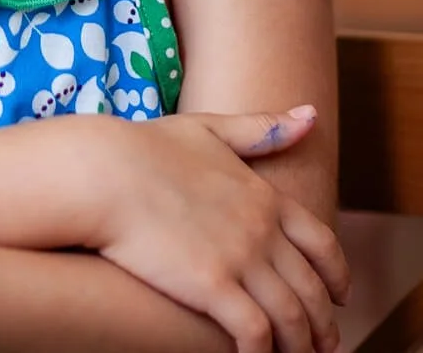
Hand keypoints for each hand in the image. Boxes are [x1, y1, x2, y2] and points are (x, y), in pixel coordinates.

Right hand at [91, 106, 349, 352]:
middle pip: (312, 288)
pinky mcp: (213, 288)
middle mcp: (262, 229)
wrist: (105, 171)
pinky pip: (256, 334)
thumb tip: (310, 115)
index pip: (322, 243)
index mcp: (264, 194)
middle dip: (323, 323)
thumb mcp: (209, 129)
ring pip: (292, 318)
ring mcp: (240, 259)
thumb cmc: (146, 148)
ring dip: (300, 345)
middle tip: (324, 344)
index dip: (337, 275)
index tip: (340, 295)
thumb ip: (262, 129)